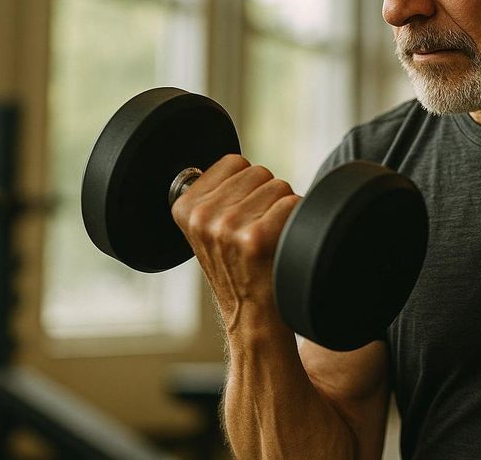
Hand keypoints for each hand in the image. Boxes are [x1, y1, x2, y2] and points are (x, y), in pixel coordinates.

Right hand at [170, 154, 301, 334]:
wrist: (252, 318)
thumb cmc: (238, 269)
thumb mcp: (208, 229)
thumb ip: (214, 194)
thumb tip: (236, 163)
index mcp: (184, 207)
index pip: (233, 162)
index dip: (247, 186)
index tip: (241, 216)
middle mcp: (201, 216)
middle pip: (259, 171)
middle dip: (267, 196)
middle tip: (258, 232)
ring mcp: (227, 227)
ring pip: (279, 186)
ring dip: (283, 209)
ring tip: (269, 240)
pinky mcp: (255, 239)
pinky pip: (292, 203)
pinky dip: (297, 221)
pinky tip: (281, 246)